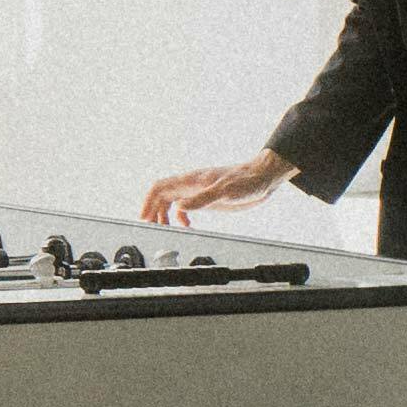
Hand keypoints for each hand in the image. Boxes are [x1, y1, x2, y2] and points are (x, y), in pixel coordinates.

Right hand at [143, 150, 292, 224]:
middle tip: (150, 227)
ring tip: (164, 228)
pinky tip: (187, 226)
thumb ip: (201, 200)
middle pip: (161, 196)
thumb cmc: (247, 180)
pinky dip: (180, 218)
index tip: (143, 218)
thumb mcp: (224, 191)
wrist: (263, 178)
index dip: (148, 203)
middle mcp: (191, 186)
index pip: (160, 188)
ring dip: (164, 215)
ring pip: (171, 202)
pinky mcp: (206, 199)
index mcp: (191, 181)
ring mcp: (198, 192)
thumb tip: (179, 208)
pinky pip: (185, 207)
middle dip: (152, 211)